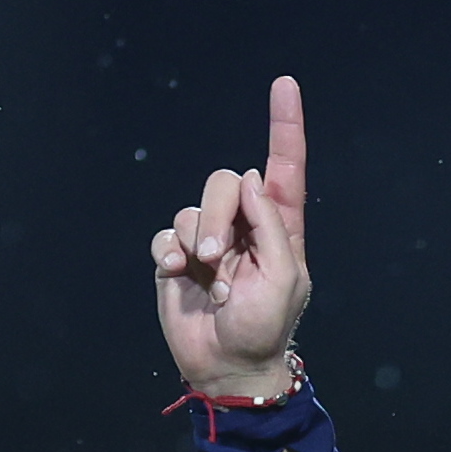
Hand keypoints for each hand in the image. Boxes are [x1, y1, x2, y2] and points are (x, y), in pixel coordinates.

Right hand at [149, 74, 312, 398]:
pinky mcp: (176, 256)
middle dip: (214, 212)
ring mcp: (208, 240)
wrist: (227, 367)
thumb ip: (270, 224)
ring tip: (206, 280)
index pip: (282, 168)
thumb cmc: (264, 327)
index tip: (285, 84)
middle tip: (214, 255)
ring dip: (194, 242)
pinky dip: (168, 252)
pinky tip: (175, 275)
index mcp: (279, 227)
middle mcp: (243, 225)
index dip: (284, 126)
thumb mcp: (284, 278)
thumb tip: (248, 177)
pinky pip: (165, 233)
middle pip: (223, 181)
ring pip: (191, 208)